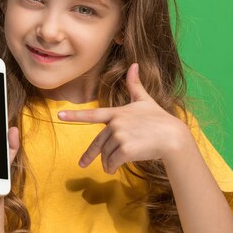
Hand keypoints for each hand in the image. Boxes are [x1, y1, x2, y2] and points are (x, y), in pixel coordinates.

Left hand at [58, 63, 189, 174]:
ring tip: (115, 164)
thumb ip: (135, 85)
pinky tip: (116, 168)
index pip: (92, 114)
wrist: (172, 137)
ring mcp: (120, 136)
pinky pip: (112, 162)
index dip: (75, 115)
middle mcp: (116, 123)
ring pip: (105, 155)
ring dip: (108, 162)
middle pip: (97, 143)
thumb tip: (134, 64)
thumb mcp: (145, 100)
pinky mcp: (125, 149)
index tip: (60, 116)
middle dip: (90, 155)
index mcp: (117, 113)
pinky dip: (112, 167)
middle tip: (82, 163)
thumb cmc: (159, 119)